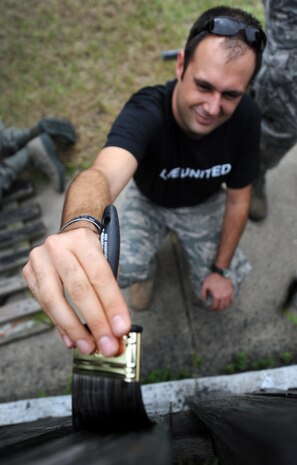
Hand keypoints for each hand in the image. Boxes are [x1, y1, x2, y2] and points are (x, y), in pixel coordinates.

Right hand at [23, 228, 130, 355]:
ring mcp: (40, 260)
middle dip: (95, 322)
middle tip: (107, 345)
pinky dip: (60, 325)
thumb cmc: (90, 255)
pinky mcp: (29, 274)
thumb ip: (111, 295)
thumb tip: (117, 331)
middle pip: (78, 289)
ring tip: (88, 346)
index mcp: (83, 240)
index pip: (100, 276)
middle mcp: (58, 247)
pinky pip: (44, 305)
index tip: (121, 329)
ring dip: (74, 329)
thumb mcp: (107, 263)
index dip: (112, 305)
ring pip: (55, 300)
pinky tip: (72, 339)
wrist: (68, 239)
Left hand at [201, 273, 233, 310]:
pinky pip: (231, 300)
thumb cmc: (212, 278)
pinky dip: (229, 303)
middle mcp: (223, 296)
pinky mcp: (231, 291)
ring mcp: (228, 294)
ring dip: (224, 307)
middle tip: (215, 309)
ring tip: (221, 307)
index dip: (212, 308)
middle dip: (218, 309)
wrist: (221, 272)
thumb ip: (203, 293)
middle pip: (221, 307)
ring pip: (227, 304)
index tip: (211, 308)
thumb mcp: (205, 285)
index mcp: (216, 296)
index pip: (215, 306)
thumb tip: (203, 300)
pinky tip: (226, 303)